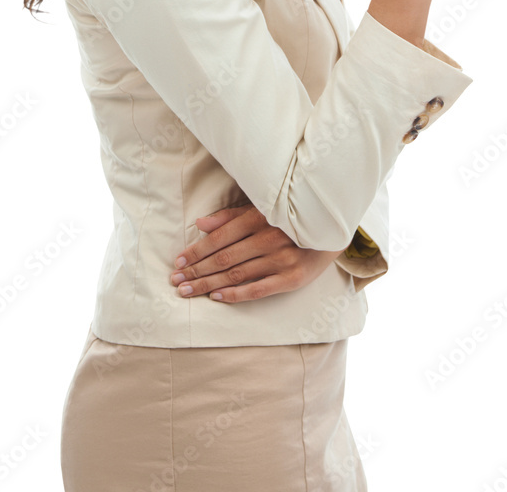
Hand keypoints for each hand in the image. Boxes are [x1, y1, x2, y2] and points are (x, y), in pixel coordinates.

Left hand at [169, 202, 345, 302]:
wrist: (330, 231)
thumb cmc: (288, 218)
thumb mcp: (261, 209)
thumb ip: (230, 217)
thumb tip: (200, 223)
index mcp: (260, 218)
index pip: (220, 237)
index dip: (197, 250)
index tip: (179, 261)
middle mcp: (269, 239)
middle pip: (224, 259)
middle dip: (196, 270)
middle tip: (175, 280)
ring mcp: (281, 260)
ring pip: (236, 275)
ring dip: (208, 284)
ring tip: (187, 290)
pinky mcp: (292, 279)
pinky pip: (258, 290)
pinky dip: (235, 294)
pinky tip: (216, 296)